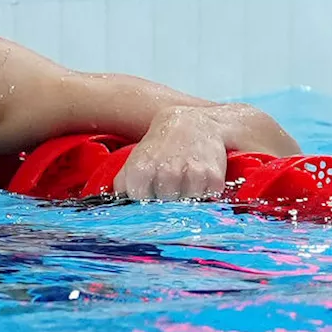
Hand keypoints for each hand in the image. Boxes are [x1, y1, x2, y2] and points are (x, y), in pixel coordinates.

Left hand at [113, 106, 228, 200]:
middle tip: (169, 186)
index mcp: (141, 169)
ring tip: (184, 181)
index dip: (145, 204)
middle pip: (164, 209)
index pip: (140, 205)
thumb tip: (118, 204)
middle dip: (166, 202)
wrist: (193, 122)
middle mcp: (166, 172)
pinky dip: (204, 194)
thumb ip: (123, 183)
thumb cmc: (161, 144)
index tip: (150, 197)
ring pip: (185, 206)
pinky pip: (207, 199)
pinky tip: (199, 178)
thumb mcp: (135, 158)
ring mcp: (190, 175)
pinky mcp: (213, 176)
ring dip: (185, 198)